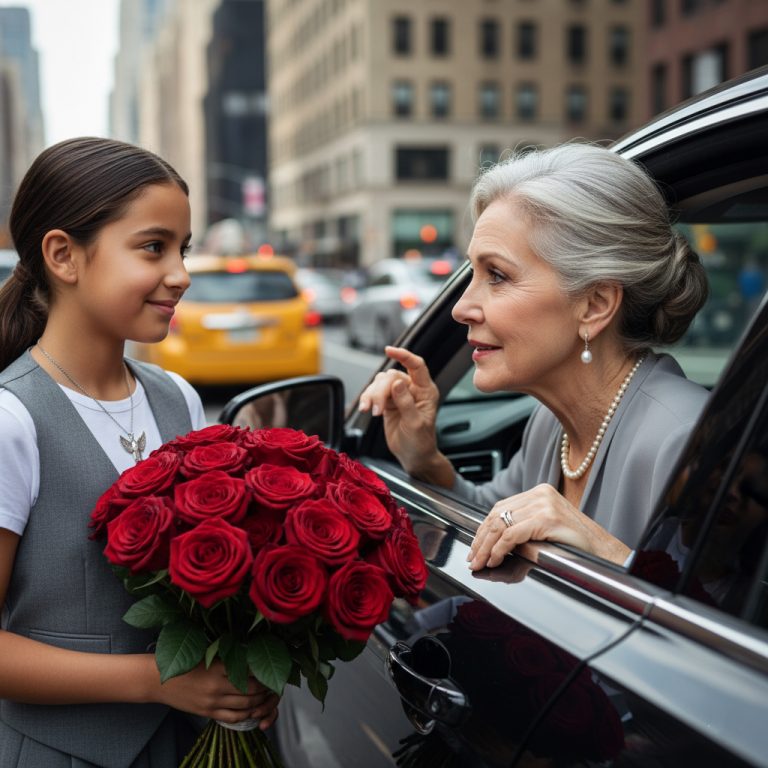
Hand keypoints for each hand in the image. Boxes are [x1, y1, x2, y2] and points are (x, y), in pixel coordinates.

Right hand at [156, 659, 278, 729]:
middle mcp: (217, 685)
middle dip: (265, 688)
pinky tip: (251, 710)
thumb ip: (228, 657)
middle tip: (273, 683)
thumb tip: (252, 656)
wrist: (159, 680)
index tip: (270, 668)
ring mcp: (212, 701)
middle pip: (251, 689)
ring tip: (265, 696)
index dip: (263, 672)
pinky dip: (246, 715)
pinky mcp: (207, 712)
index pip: (249, 671)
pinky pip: (232, 717)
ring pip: (244, 705)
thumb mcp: (208, 656)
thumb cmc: (185, 663)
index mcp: (218, 667)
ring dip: (259, 701)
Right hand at [358, 346, 444, 478]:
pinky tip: (366, 409)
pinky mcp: (387, 402)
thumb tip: (397, 383)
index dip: (404, 355)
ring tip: (369, 411)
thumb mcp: (415, 424)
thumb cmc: (420, 442)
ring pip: (380, 383)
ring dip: (371, 395)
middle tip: (376, 409)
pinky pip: (373, 392)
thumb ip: (406, 403)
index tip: (389, 350)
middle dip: (381, 391)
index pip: (417, 366)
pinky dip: (367, 399)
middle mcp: (413, 389)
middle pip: (392, 376)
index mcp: (426, 391)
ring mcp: (399, 395)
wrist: (413, 456)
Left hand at [468, 483, 631, 569]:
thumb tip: (493, 543)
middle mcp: (540, 493)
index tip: (476, 546)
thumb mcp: (545, 530)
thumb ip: (523, 527)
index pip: (501, 508)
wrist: (606, 553)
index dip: (484, 528)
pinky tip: (495, 559)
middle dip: (481, 539)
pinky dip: (499, 548)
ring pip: (501, 524)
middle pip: (497, 515)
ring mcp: (544, 504)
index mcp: (539, 492)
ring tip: (480, 562)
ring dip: (486, 546)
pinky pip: (512, 534)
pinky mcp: (547, 518)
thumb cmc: (577, 545)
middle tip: (473, 558)